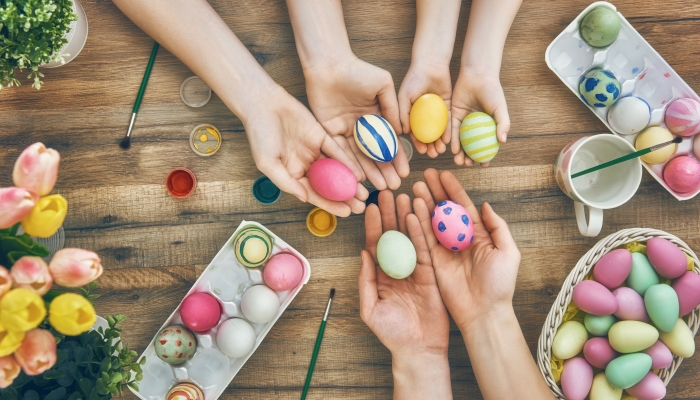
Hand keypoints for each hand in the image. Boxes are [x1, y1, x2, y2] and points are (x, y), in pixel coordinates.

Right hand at [245, 85, 367, 216]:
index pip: (314, 194)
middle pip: (329, 185)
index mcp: (292, 174)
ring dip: (350, 182)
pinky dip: (348, 162)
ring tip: (365, 194)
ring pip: (336, 170)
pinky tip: (360, 173)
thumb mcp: (267, 163)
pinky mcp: (322, 136)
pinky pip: (337, 152)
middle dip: (345, 197)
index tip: (347, 213)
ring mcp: (315, 151)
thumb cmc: (259, 135)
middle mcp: (306, 165)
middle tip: (362, 206)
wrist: (262, 104)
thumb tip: (304, 198)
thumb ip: (286, 182)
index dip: (330, 205)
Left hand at [304, 57, 409, 189]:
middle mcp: (361, 126)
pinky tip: (360, 178)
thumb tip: (401, 131)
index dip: (397, 158)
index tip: (405, 172)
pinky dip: (350, 165)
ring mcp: (345, 130)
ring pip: (359, 156)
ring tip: (381, 188)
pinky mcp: (329, 131)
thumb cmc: (357, 70)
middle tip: (394, 187)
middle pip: (375, 154)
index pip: (389, 142)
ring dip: (370, 172)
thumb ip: (393, 107)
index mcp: (376, 116)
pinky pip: (341, 152)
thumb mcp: (383, 85)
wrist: (329, 65)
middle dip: (385, 171)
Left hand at [358, 190, 448, 357]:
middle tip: (388, 193)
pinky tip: (417, 215)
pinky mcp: (432, 272)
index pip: (376, 245)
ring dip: (406, 216)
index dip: (374, 225)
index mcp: (381, 275)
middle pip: (393, 235)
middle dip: (390, 214)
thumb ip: (365, 280)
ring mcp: (415, 269)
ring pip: (409, 237)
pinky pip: (426, 248)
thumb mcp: (370, 308)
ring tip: (404, 196)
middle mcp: (397, 268)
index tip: (372, 207)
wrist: (419, 349)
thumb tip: (363, 253)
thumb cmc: (392, 333)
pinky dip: (421, 232)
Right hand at [398, 62, 451, 158]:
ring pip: (438, 131)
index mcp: (412, 114)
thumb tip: (402, 132)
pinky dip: (448, 131)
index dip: (417, 143)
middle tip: (433, 154)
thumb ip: (402, 113)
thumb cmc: (413, 79)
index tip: (421, 151)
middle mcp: (424, 116)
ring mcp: (436, 112)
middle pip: (427, 135)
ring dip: (439, 142)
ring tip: (440, 150)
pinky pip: (448, 122)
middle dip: (429, 146)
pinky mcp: (447, 106)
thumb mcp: (404, 97)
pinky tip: (448, 140)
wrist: (430, 65)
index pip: (415, 133)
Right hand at [411, 168, 519, 332]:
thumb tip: (485, 205)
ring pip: (432, 221)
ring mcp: (445, 249)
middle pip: (445, 210)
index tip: (443, 174)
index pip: (463, 206)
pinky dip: (418, 223)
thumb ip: (498, 227)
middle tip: (424, 175)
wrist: (484, 312)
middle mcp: (459, 238)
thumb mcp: (508, 252)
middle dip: (435, 191)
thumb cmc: (500, 284)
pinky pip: (424, 239)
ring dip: (424, 203)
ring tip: (415, 187)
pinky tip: (412, 208)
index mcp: (478, 234)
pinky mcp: (433, 261)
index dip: (453, 190)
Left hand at [450, 69, 509, 167]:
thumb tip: (503, 142)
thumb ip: (503, 124)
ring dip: (459, 152)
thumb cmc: (492, 91)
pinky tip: (452, 149)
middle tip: (467, 165)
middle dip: (469, 158)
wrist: (478, 75)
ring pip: (460, 141)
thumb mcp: (500, 108)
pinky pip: (452, 130)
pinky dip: (452, 140)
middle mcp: (475, 126)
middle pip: (471, 146)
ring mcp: (464, 121)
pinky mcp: (453, 115)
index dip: (486, 157)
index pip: (486, 145)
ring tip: (458, 161)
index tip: (484, 165)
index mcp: (487, 126)